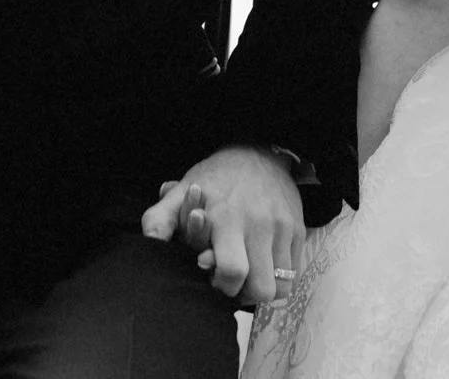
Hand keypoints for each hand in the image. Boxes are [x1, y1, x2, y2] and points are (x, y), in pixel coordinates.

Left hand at [139, 145, 303, 304]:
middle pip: (260, 289)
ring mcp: (282, 229)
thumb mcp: (182, 191)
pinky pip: (293, 274)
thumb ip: (160, 218)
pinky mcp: (298, 231)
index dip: (222, 288)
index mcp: (227, 218)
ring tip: (247, 277)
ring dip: (262, 289)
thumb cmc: (216, 177)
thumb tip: (150, 244)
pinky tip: (262, 265)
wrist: (259, 152)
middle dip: (243, 296)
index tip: (213, 278)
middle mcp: (259, 225)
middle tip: (232, 284)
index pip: (231, 272)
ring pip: (280, 288)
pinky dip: (278, 279)